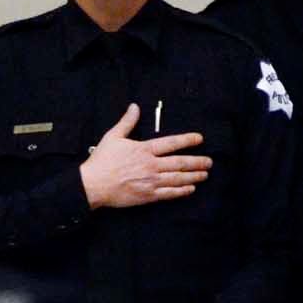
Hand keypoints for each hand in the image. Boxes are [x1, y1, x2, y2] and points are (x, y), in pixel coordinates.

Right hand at [80, 104, 210, 208]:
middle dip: (197, 161)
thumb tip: (135, 106)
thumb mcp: (112, 137)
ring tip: (205, 174)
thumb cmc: (101, 160)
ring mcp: (151, 181)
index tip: (200, 139)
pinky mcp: (147, 195)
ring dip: (194, 176)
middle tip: (209, 161)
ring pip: (178, 178)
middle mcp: (151, 165)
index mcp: (143, 149)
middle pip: (180, 162)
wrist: (92, 185)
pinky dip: (182, 191)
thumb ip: (127, 122)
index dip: (187, 140)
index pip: (171, 143)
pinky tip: (191, 189)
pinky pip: (169, 193)